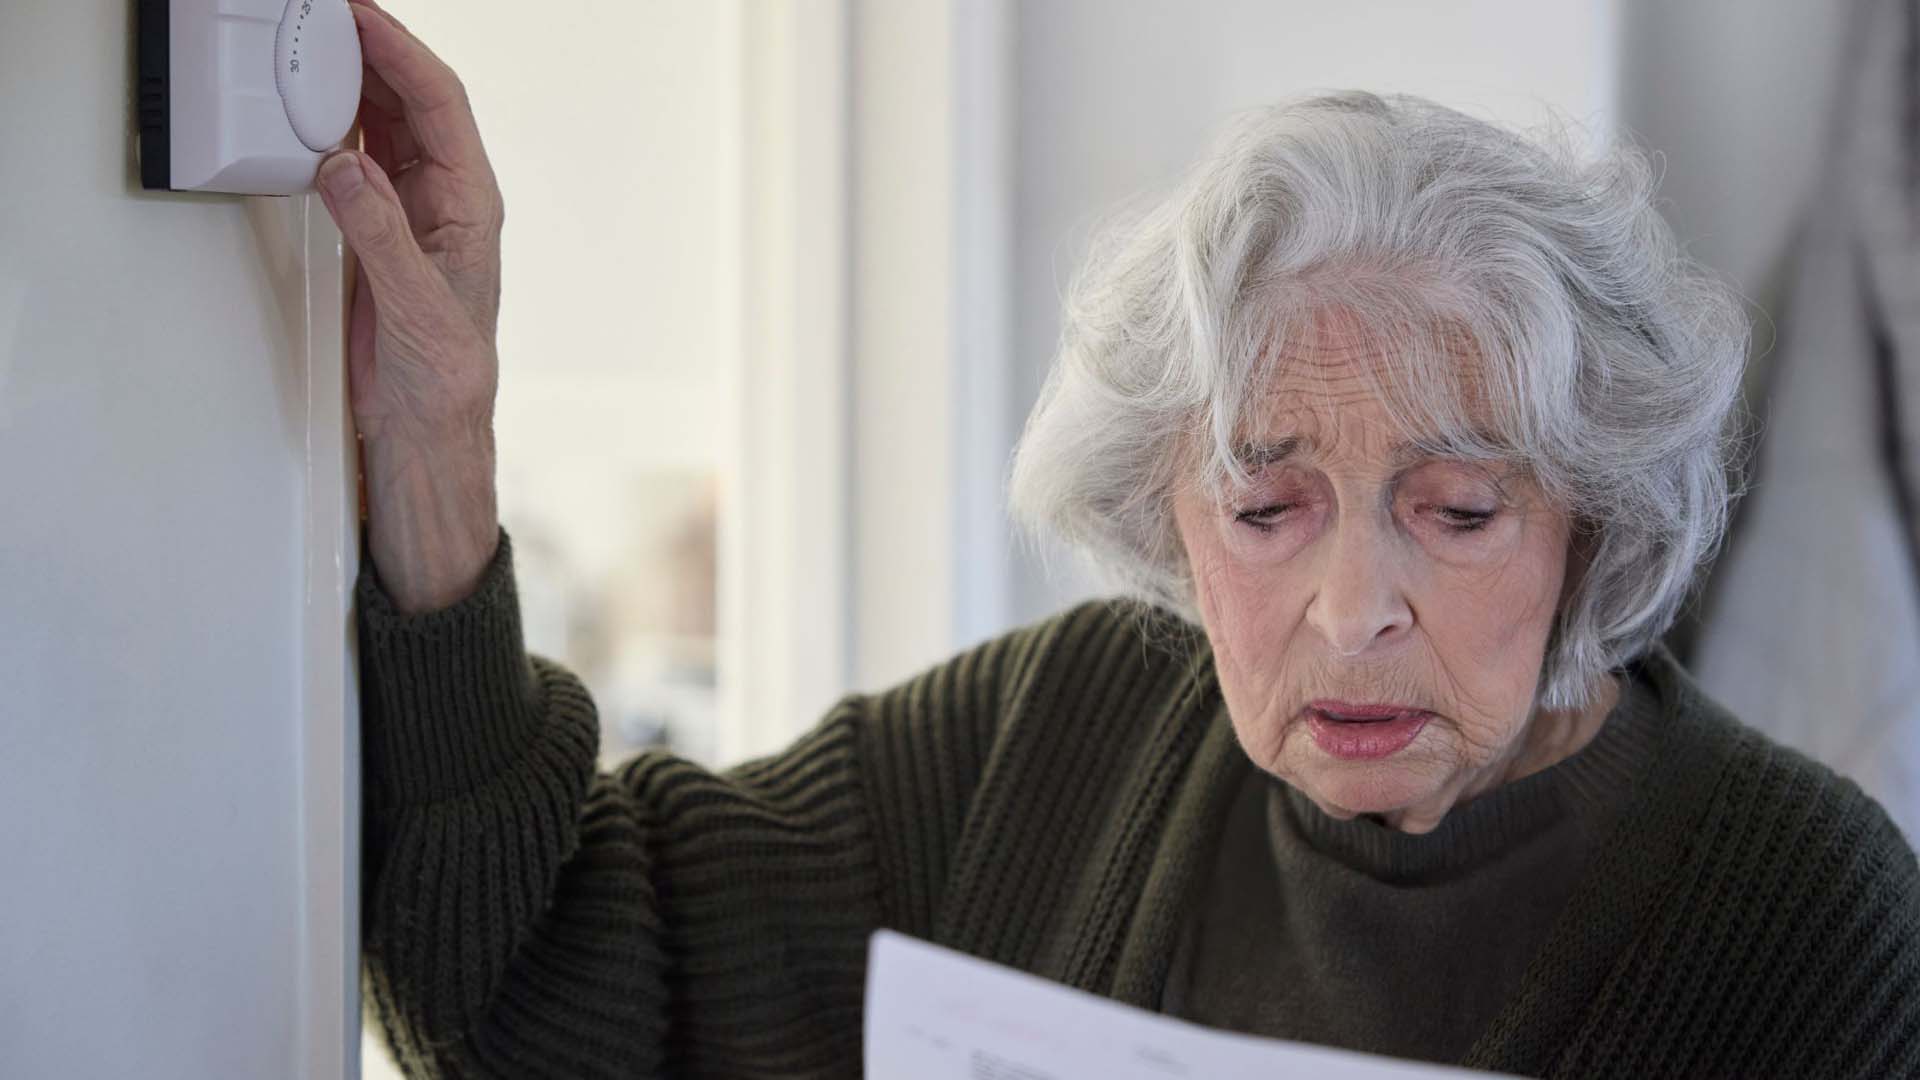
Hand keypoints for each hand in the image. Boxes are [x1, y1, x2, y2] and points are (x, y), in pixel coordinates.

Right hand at [317, 0, 503, 612]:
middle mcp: (445, 198)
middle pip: (411, 100)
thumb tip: (347, 167)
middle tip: (326, 17)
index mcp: (470, 205)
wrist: (428, 426)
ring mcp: (412, 210)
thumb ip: (379, 232)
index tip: (360, 16)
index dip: (400, 52)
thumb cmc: (446, 377)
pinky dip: (332, 127)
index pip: (439, 104)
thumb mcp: (414, 305)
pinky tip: (309, 110)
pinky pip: (357, 158)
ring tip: (313, 46)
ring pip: (384, 123)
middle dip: (372, 51)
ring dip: (351, 83)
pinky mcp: (379, 228)